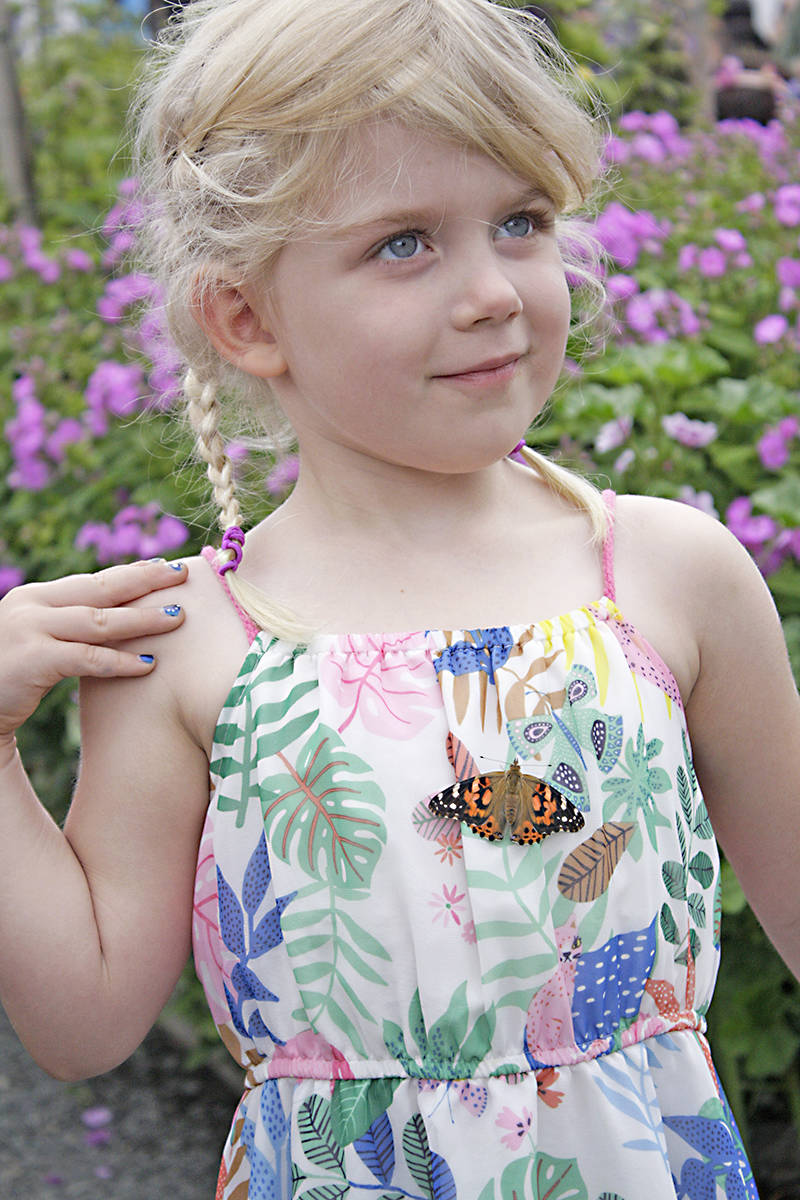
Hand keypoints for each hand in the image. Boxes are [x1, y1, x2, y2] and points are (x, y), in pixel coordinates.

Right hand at [0, 560, 188, 739]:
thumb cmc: (9, 679)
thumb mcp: (38, 641)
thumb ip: (69, 627)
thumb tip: (119, 619)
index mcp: (35, 597)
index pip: (92, 580)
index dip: (130, 573)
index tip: (163, 566)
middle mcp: (31, 605)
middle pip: (100, 588)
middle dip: (145, 580)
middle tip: (182, 574)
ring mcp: (30, 630)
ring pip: (100, 621)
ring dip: (143, 619)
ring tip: (178, 617)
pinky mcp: (32, 660)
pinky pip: (87, 658)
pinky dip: (120, 661)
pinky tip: (149, 664)